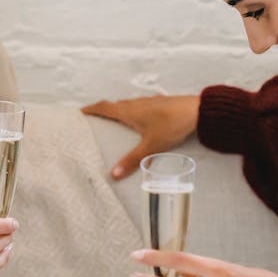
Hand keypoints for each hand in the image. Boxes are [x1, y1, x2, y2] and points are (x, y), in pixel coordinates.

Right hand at [81, 95, 200, 179]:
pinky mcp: (160, 104)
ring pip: (128, 105)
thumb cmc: (172, 125)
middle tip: (94, 120)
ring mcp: (149, 102)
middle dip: (103, 111)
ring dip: (118, 111)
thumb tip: (114, 174)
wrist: (198, 111)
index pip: (104, 107)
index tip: (79, 113)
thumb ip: (132, 160)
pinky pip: (139, 106)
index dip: (91, 109)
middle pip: (114, 105)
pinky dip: (132, 112)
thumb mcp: (151, 146)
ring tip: (114, 122)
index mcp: (129, 111)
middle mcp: (136, 103)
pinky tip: (139, 121)